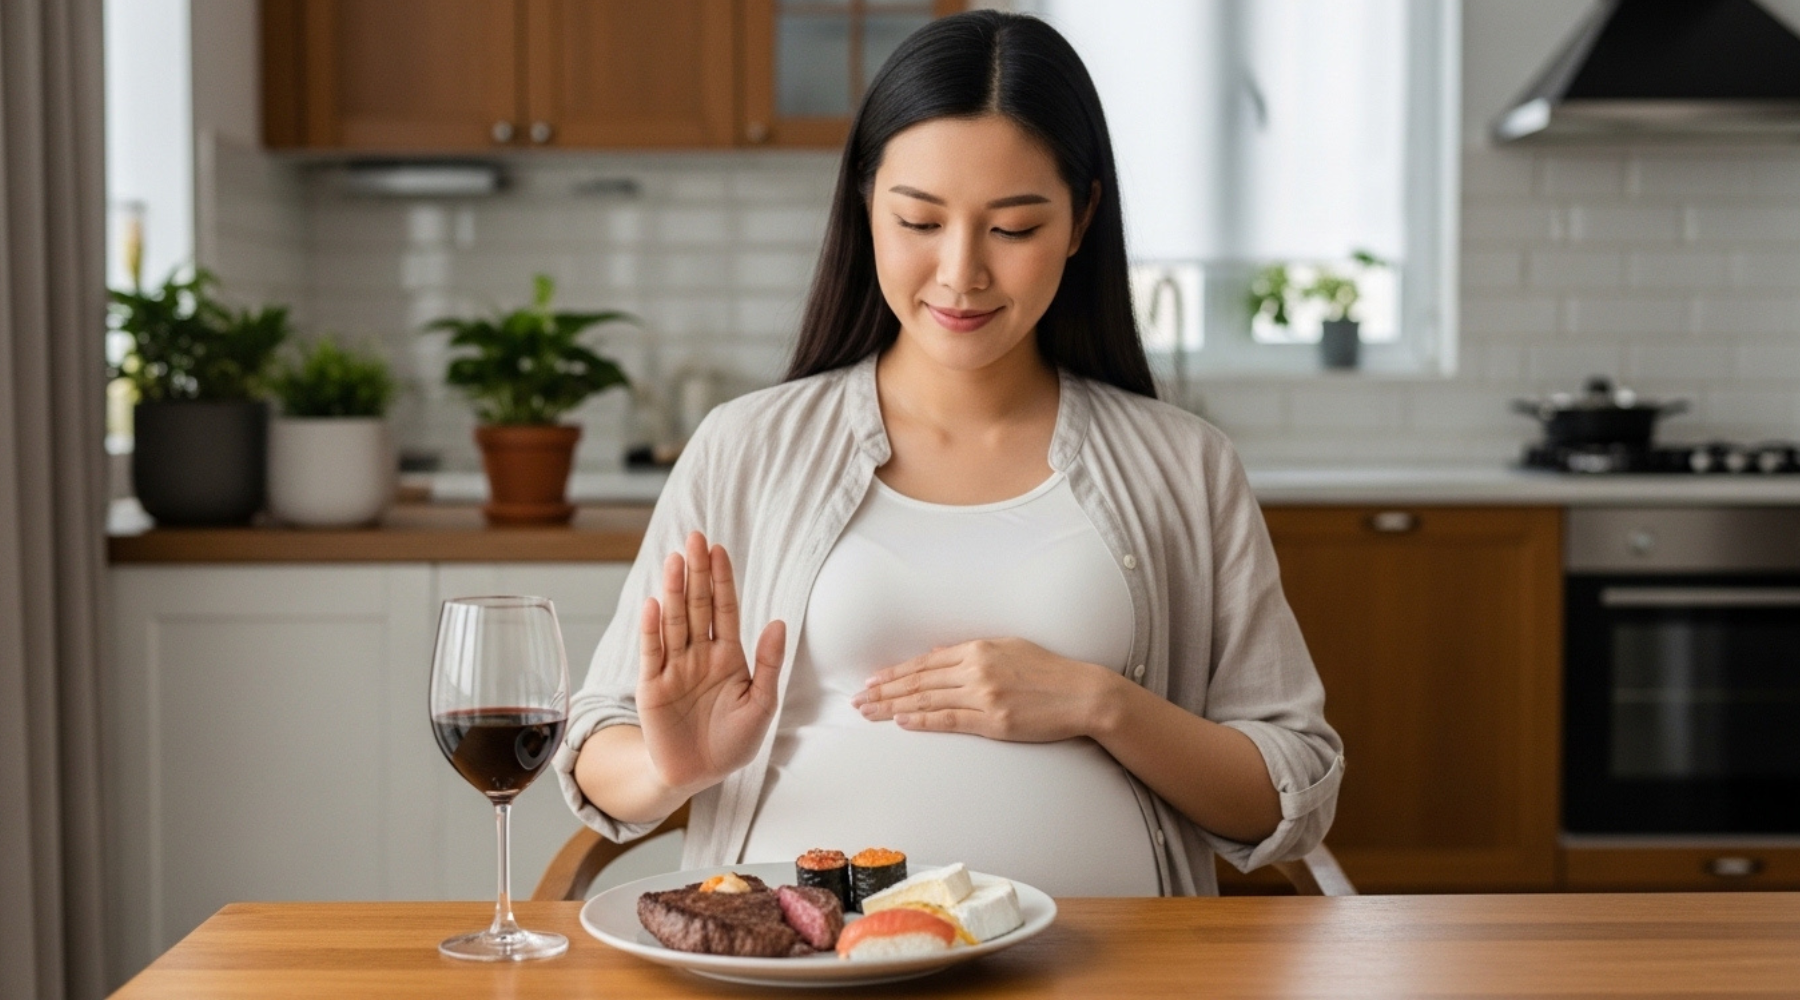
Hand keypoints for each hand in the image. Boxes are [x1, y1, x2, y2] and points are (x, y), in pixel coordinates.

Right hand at [637, 531, 785, 793]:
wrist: (698, 775)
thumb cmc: (733, 742)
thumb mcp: (761, 704)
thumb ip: (768, 664)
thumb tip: (778, 622)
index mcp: (728, 656)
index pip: (725, 609)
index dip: (722, 580)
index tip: (720, 549)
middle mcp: (699, 655)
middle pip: (698, 606)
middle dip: (698, 573)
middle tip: (695, 538)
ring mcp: (674, 667)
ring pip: (675, 622)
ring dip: (675, 591)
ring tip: (676, 560)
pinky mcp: (651, 686)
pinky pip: (652, 652)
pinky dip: (652, 629)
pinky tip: (654, 604)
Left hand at [851, 638, 1120, 741]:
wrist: (1081, 694)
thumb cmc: (1048, 672)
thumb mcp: (1009, 648)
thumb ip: (973, 652)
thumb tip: (940, 653)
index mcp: (979, 648)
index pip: (926, 662)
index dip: (896, 672)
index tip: (873, 680)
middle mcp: (976, 669)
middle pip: (919, 680)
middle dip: (884, 690)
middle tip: (857, 699)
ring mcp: (984, 695)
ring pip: (927, 700)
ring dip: (893, 707)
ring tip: (868, 712)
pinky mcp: (994, 721)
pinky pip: (949, 720)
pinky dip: (922, 720)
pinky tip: (901, 722)